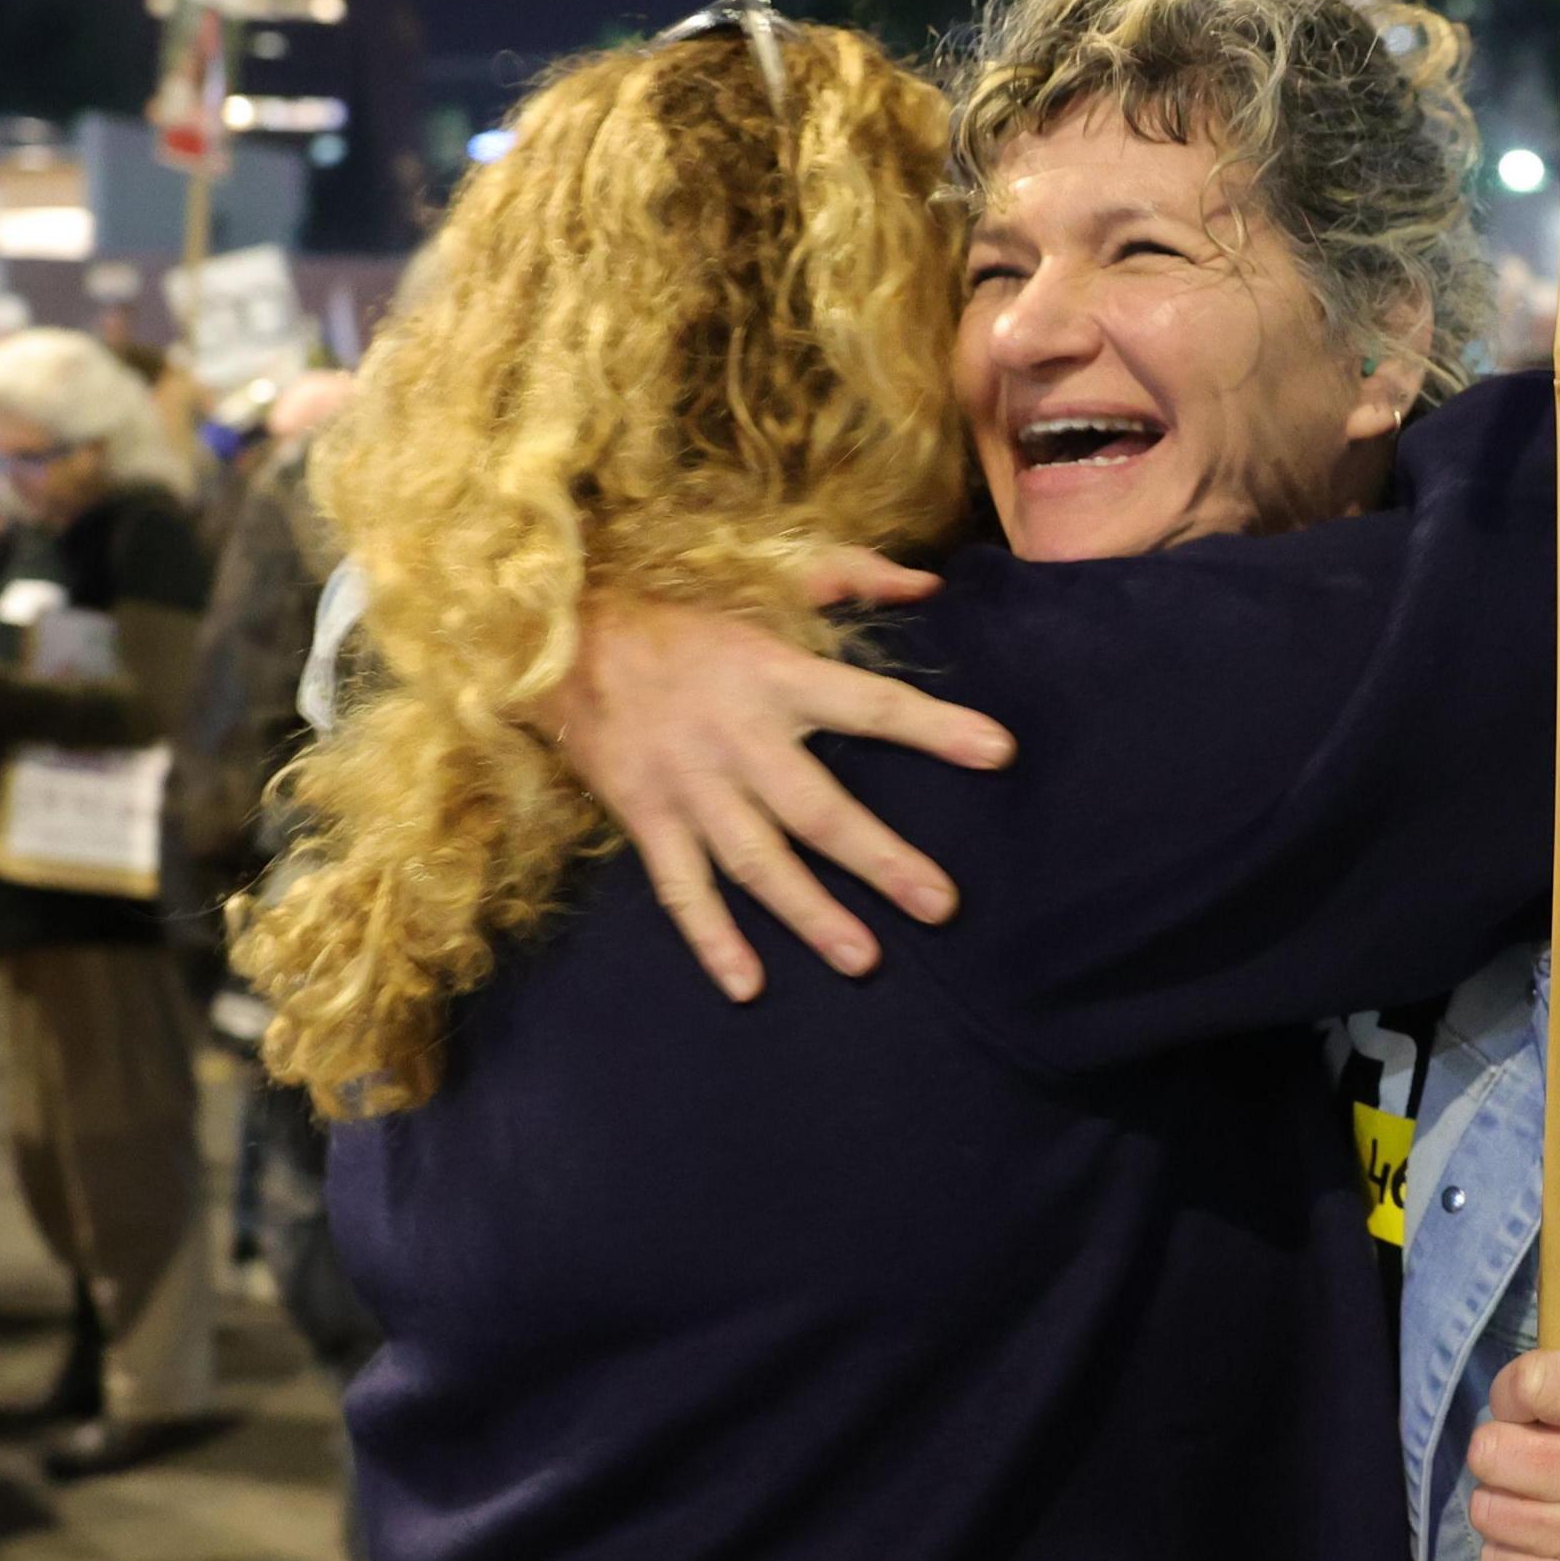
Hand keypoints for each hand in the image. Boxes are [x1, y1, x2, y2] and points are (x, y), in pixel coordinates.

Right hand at [541, 548, 1016, 1001]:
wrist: (561, 634)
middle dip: (881, 861)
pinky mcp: (646, 818)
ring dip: (811, 915)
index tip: (998, 753)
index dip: (935, 728)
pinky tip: (747, 983)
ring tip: (864, 961)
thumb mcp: (764, 577)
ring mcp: (690, 787)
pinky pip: (682, 889)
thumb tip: (929, 584)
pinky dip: (712, 938)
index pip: (871, 705)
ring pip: (758, 862)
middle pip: (819, 810)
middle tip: (940, 905)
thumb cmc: (679, 612)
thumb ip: (851, 577)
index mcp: (775, 675)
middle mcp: (737, 738)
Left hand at [1467, 1347, 1559, 1560]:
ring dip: (1502, 1508)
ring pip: (1487, 1512)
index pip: (1527, 1382)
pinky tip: (1548, 1548)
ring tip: (1543, 1507)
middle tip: (1533, 1464)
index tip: (1535, 1409)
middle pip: (1492, 1453)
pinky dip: (1510, 1557)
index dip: (1514, 1395)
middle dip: (1500, 1457)